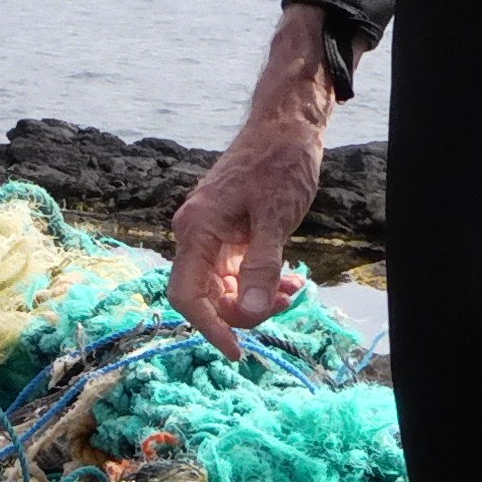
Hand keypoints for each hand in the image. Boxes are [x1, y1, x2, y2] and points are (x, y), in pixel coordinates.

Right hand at [174, 7, 348, 353]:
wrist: (285, 128)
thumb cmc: (279, 165)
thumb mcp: (276, 218)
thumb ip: (261, 267)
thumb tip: (250, 312)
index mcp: (197, 230)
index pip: (187, 295)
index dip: (210, 328)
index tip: (238, 352)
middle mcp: (195, 235)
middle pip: (205, 297)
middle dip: (242, 312)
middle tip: (284, 304)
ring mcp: (210, 236)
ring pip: (222, 288)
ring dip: (255, 299)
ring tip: (294, 291)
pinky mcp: (227, 235)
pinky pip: (234, 273)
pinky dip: (259, 284)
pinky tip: (289, 281)